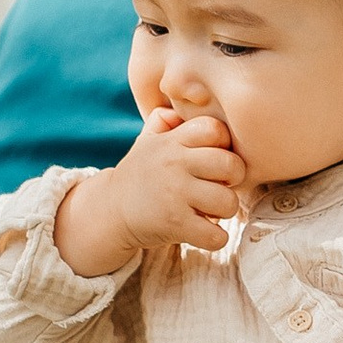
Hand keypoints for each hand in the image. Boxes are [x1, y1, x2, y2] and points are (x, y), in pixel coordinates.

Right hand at [60, 110, 244, 272]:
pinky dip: (215, 238)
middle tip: (218, 185)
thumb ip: (166, 119)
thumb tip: (181, 103)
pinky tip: (204, 231)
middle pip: (231, 165)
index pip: (216, 129)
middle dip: (233, 179)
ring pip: (227, 202)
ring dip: (224, 211)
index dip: (224, 144)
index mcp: (172, 142)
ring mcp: (175, 194)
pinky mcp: (174, 224)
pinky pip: (215, 235)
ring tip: (209, 210)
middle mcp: (174, 164)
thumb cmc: (140, 175)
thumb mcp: (148, 140)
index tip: (215, 158)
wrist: (109, 212)